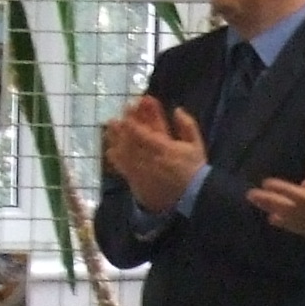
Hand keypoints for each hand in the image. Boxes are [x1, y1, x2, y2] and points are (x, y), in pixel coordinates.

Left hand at [102, 94, 205, 211]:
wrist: (192, 196)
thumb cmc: (194, 169)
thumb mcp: (196, 144)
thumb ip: (187, 126)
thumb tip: (177, 110)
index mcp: (165, 149)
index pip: (143, 133)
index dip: (133, 120)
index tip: (128, 109)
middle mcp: (150, 160)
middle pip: (130, 142)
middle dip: (120, 130)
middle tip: (112, 121)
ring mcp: (142, 172)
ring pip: (124, 155)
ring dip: (115, 142)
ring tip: (108, 132)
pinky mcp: (138, 183)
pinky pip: (123, 169)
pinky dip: (116, 159)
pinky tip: (111, 150)